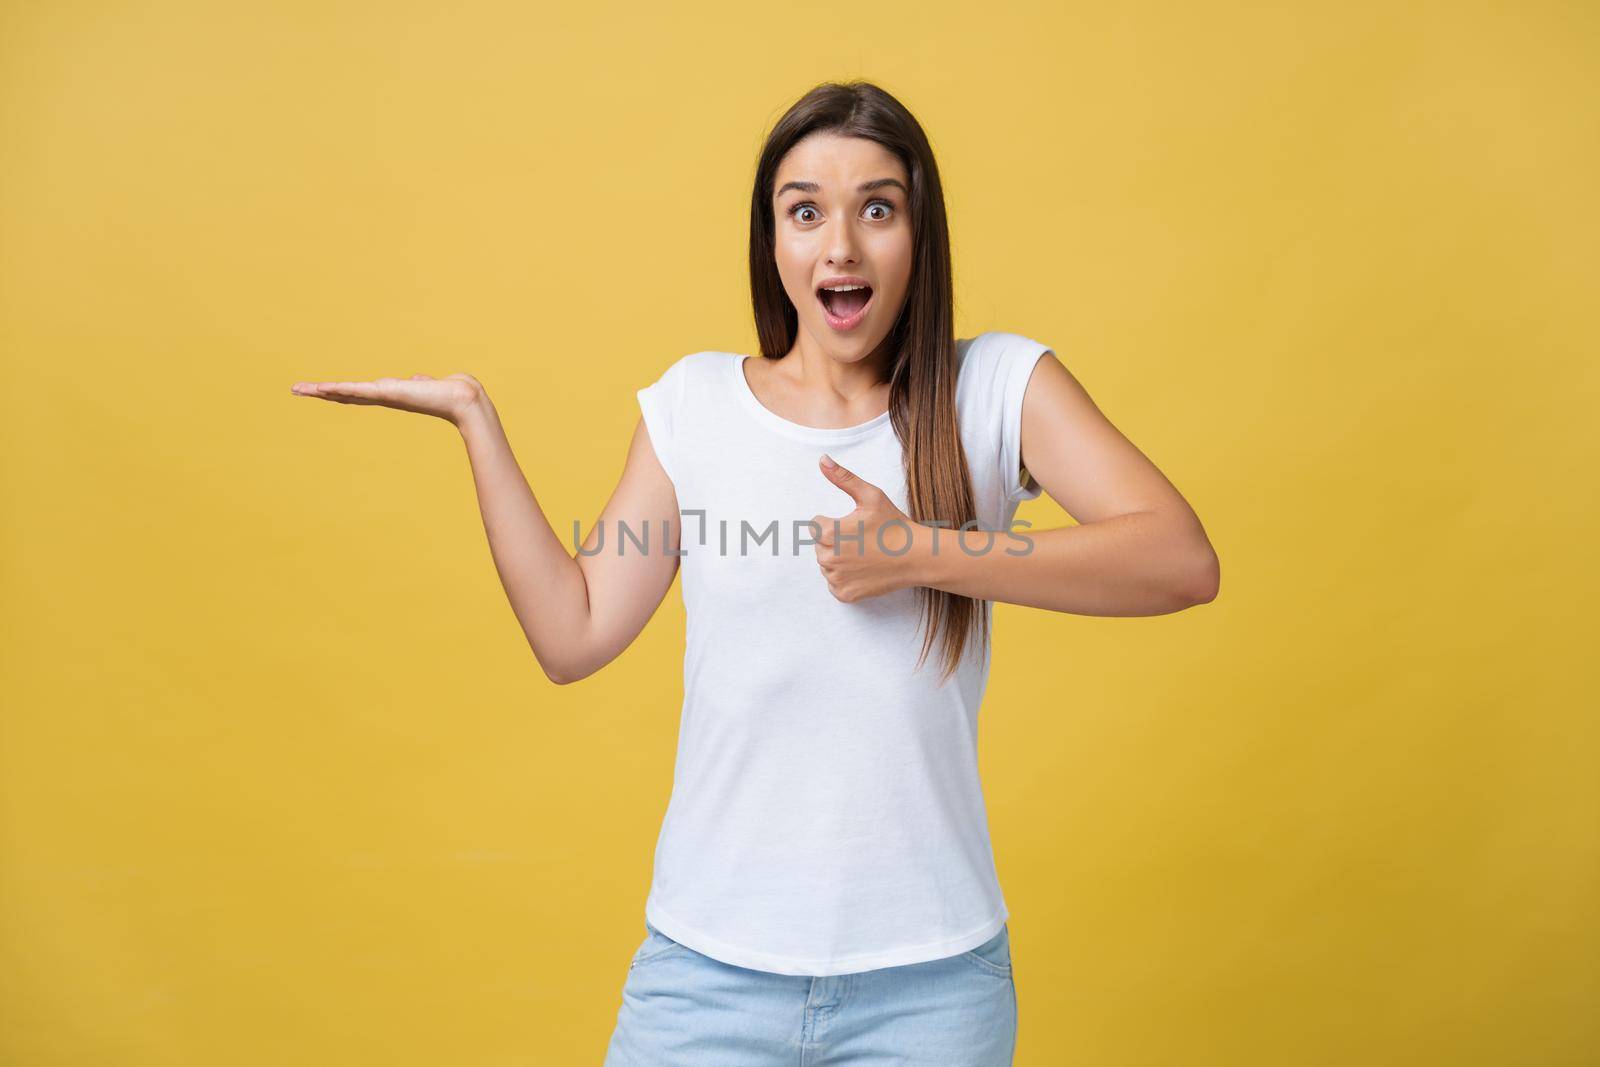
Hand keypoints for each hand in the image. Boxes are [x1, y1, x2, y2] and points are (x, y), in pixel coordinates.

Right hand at [289, 373, 486, 425]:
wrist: (462, 400)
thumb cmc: (449, 392)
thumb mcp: (428, 385)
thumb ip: (420, 383)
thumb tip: (420, 379)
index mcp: (390, 395)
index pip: (358, 393)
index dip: (338, 393)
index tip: (320, 390)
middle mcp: (383, 397)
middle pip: (345, 395)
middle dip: (321, 393)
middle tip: (297, 390)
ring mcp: (383, 396)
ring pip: (346, 393)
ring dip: (322, 391)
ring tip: (300, 389)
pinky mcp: (388, 393)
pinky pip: (358, 390)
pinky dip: (339, 390)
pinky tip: (322, 388)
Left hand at [809, 454, 919, 602]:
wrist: (917, 557)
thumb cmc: (894, 524)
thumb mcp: (870, 496)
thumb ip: (843, 478)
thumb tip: (822, 459)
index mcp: (828, 533)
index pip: (815, 525)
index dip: (835, 523)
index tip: (856, 526)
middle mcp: (828, 559)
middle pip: (819, 546)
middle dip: (835, 541)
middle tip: (863, 540)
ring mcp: (836, 579)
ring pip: (826, 566)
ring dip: (839, 560)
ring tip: (865, 555)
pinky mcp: (845, 594)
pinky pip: (835, 584)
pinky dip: (846, 578)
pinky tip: (865, 570)